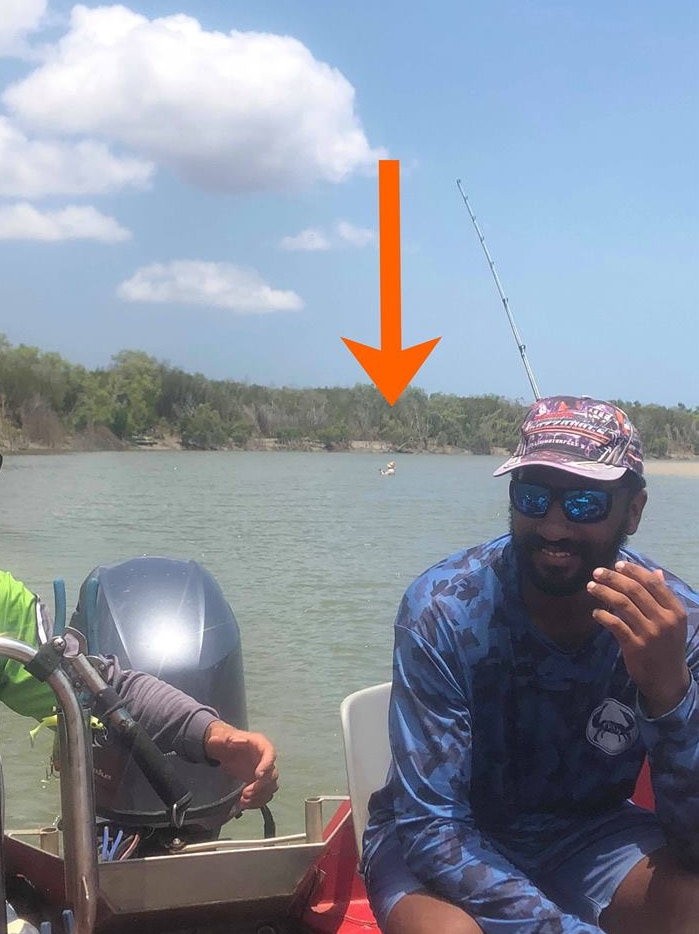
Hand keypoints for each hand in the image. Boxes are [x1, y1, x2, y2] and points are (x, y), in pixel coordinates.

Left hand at [203, 720, 278, 808]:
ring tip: (243, 801)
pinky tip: (244, 804)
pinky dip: (257, 802)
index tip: (258, 775)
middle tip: (245, 793)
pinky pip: (265, 795)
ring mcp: (264, 772)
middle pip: (272, 774)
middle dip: (260, 786)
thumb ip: (224, 739)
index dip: (267, 765)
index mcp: (260, 744)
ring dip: (259, 796)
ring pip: (271, 787)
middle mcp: (266, 759)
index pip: (270, 754)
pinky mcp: (260, 783)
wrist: (224, 750)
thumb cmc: (224, 741)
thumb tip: (232, 740)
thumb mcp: (221, 737)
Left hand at [587, 561, 689, 717]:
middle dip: (613, 578)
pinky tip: (595, 612)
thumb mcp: (673, 620)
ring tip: (590, 587)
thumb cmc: (668, 645)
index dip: (634, 571)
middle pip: (635, 591)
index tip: (617, 564)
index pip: (653, 583)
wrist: (667, 678)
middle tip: (597, 572)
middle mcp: (664, 620)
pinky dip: (603, 616)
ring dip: (604, 592)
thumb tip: (655, 571)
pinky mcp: (635, 646)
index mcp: (675, 610)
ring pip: (622, 604)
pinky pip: (615, 625)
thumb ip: (663, 596)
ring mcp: (649, 633)